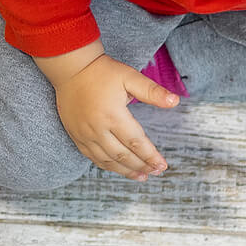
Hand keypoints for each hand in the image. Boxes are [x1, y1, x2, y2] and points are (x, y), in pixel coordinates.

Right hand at [52, 54, 176, 179]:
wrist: (70, 68)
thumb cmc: (103, 72)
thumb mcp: (130, 77)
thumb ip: (152, 91)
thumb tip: (175, 101)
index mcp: (113, 115)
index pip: (136, 142)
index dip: (151, 156)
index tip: (163, 166)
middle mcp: (97, 128)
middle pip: (122, 155)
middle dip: (142, 166)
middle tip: (157, 172)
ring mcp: (84, 133)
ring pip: (107, 160)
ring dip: (126, 171)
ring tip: (142, 176)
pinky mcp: (75, 135)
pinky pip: (92, 156)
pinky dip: (107, 166)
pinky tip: (119, 169)